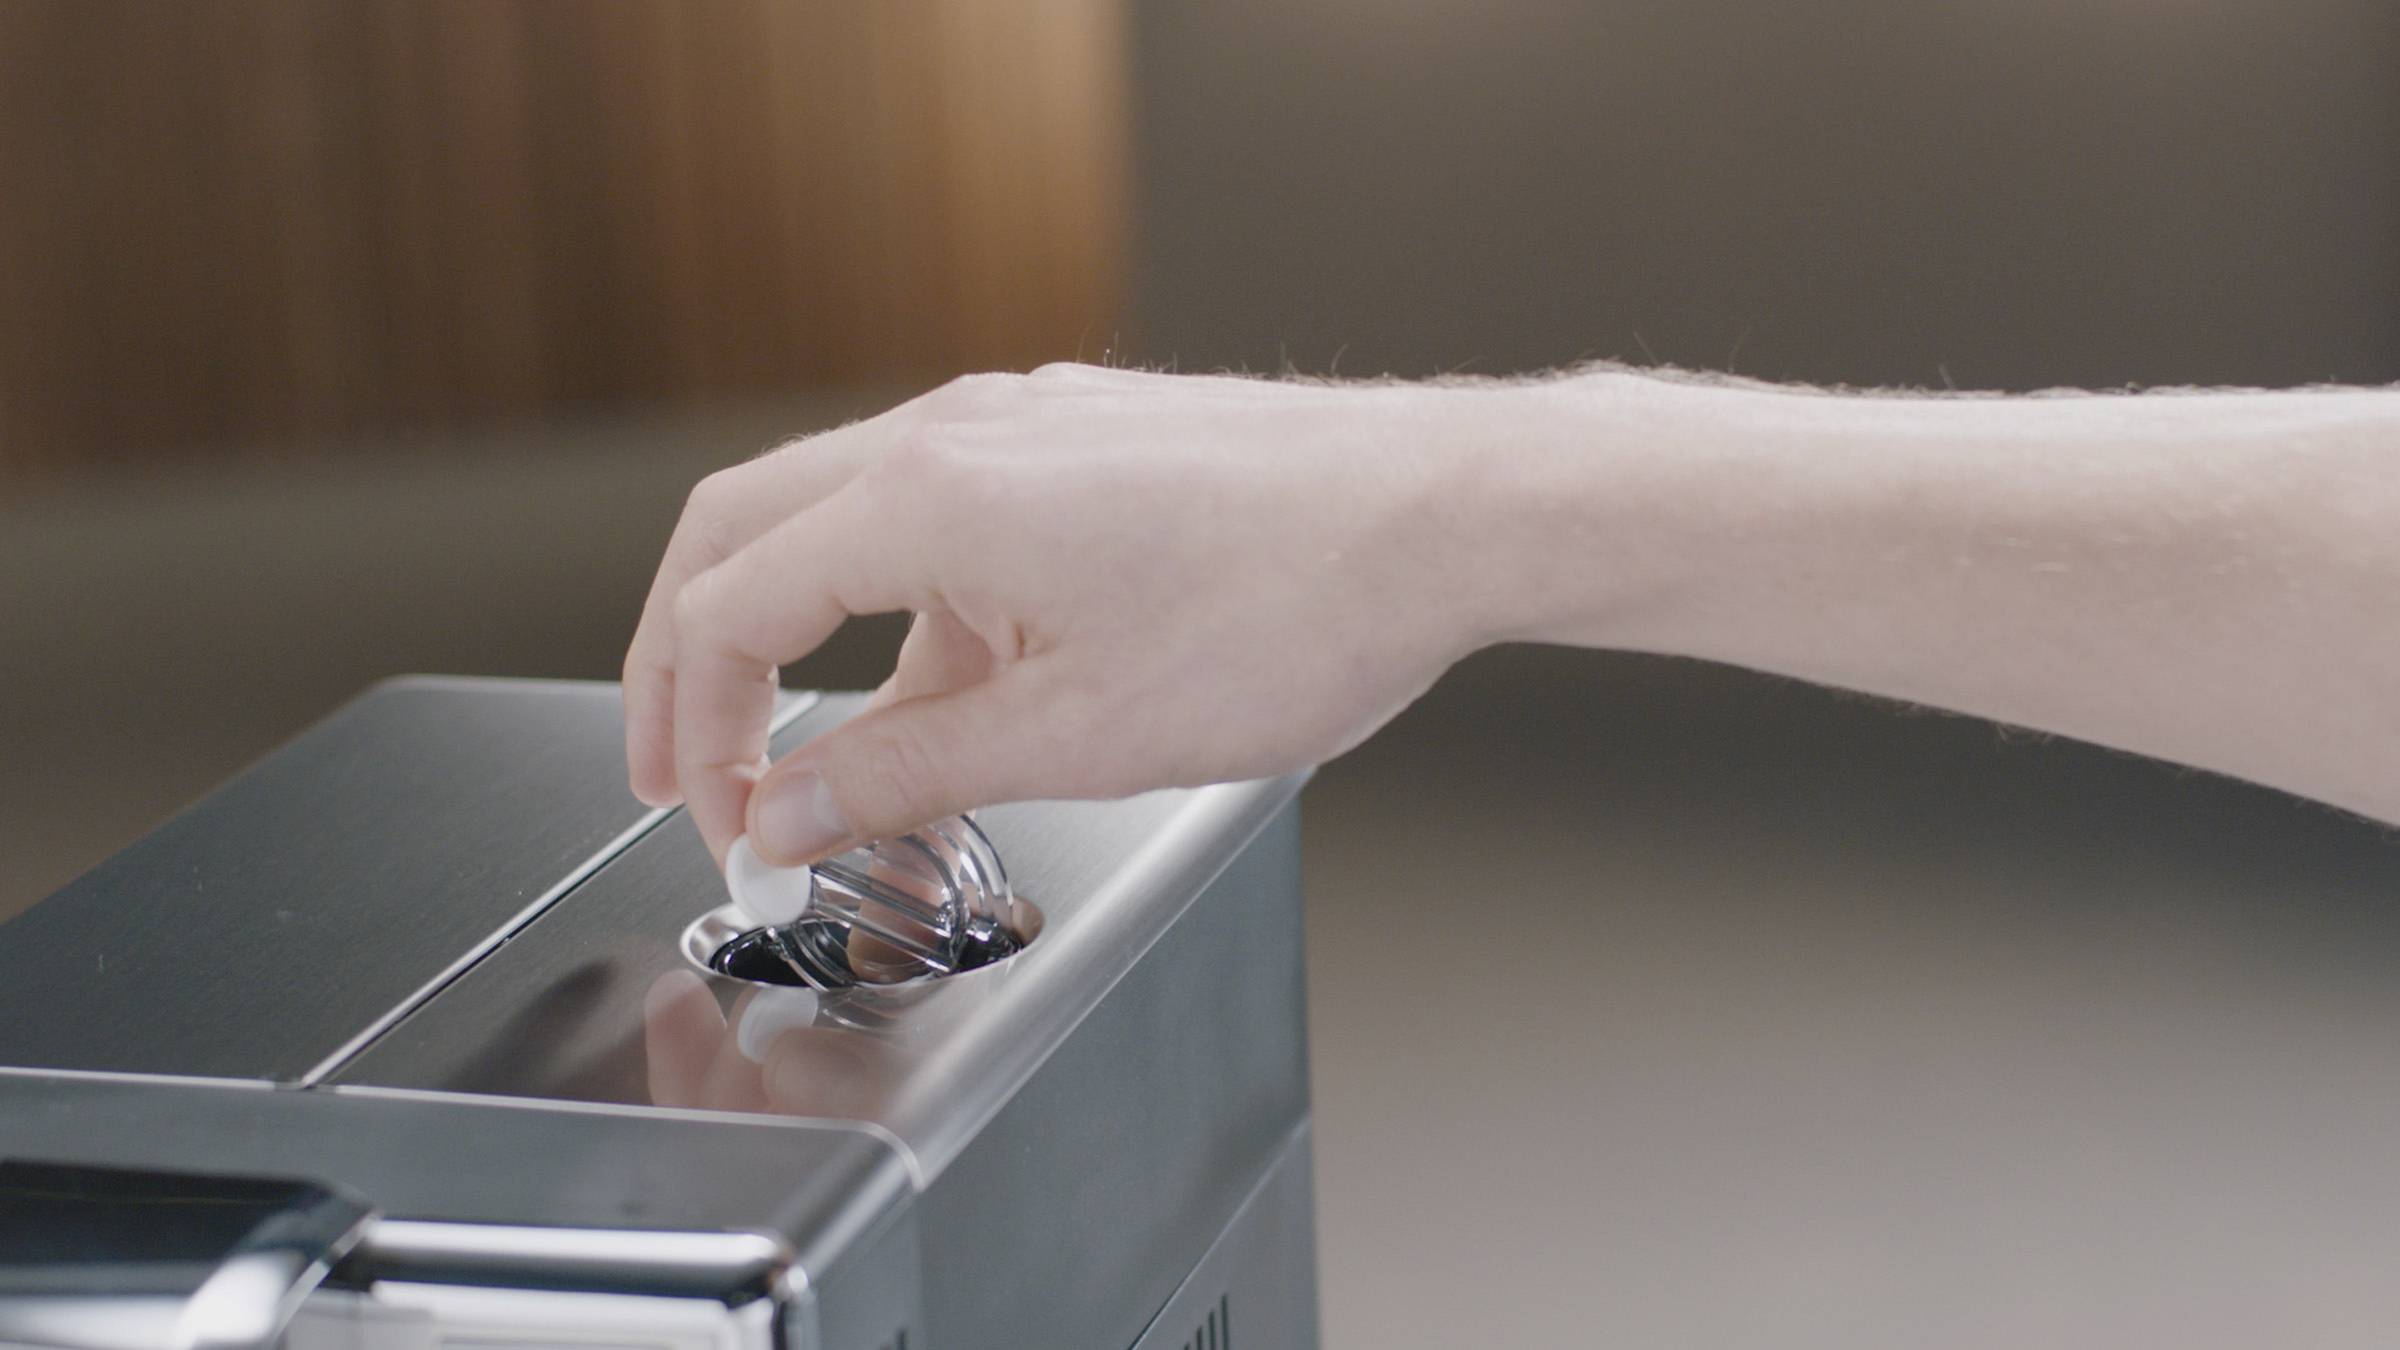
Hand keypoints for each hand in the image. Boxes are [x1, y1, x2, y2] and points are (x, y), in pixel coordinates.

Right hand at [624, 365, 1485, 866]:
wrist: (1448, 515)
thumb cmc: (1297, 606)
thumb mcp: (1076, 733)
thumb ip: (903, 772)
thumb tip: (785, 810)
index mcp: (931, 494)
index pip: (734, 602)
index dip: (699, 726)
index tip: (715, 818)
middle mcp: (958, 431)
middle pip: (747, 531)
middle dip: (696, 658)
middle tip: (685, 767)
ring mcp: (1022, 423)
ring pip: (843, 519)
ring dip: (803, 635)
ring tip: (819, 765)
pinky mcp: (1078, 441)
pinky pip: (944, 519)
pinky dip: (904, 610)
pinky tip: (942, 701)